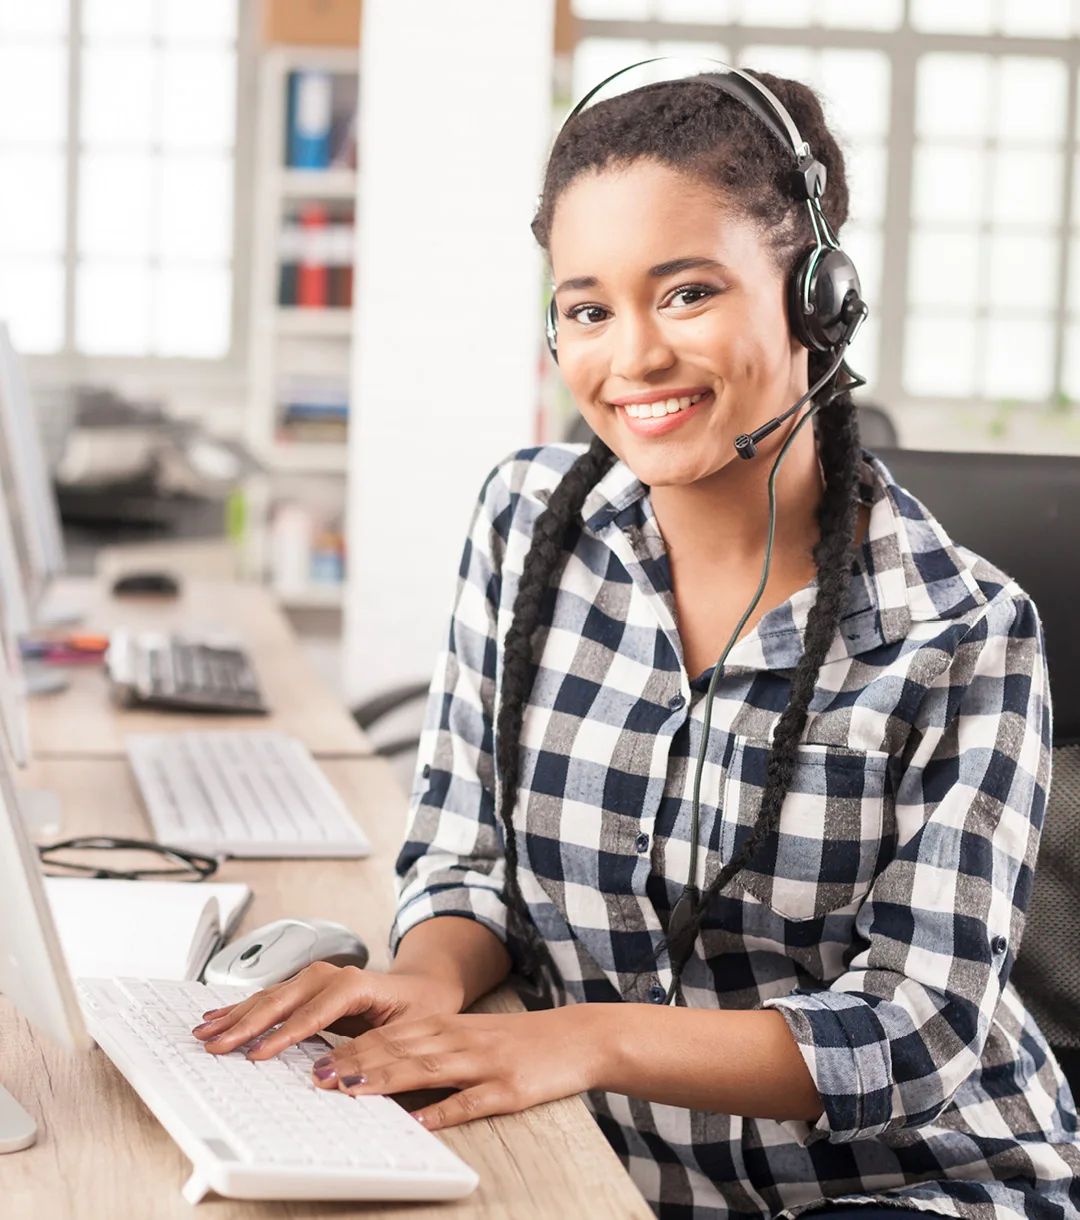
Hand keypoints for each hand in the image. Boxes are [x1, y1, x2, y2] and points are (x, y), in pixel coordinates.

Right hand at [191, 962, 462, 1055]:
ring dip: (237, 1014)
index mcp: (358, 985)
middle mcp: (334, 976)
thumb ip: (374, 1051)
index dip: (286, 1032)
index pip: (316, 1010)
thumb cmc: (421, 1008)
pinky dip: (244, 1007)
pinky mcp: (309, 988)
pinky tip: (219, 1015)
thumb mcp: (408, 1034)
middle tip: (217, 1046)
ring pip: (272, 994)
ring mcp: (318, 979)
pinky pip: (272, 996)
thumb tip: (336, 1076)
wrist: (426, 986)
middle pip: (284, 997)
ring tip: (205, 1031)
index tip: (258, 1054)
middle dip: (248, 1023)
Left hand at [307, 1006, 604, 1129]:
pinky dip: (442, 1111)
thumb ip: (433, 1048)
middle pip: (399, 1048)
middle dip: (355, 1063)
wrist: (579, 1037)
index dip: (352, 1047)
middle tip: (318, 1076)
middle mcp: (460, 1040)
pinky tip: (419, 1120)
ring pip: (425, 1068)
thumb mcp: (474, 1037)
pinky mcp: (508, 1088)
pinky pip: (470, 1101)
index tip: (319, 1060)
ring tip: (351, 1091)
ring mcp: (484, 1063)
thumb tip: (386, 1068)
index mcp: (449, 1027)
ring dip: (384, 1079)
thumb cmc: (523, 1042)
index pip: (391, 1035)